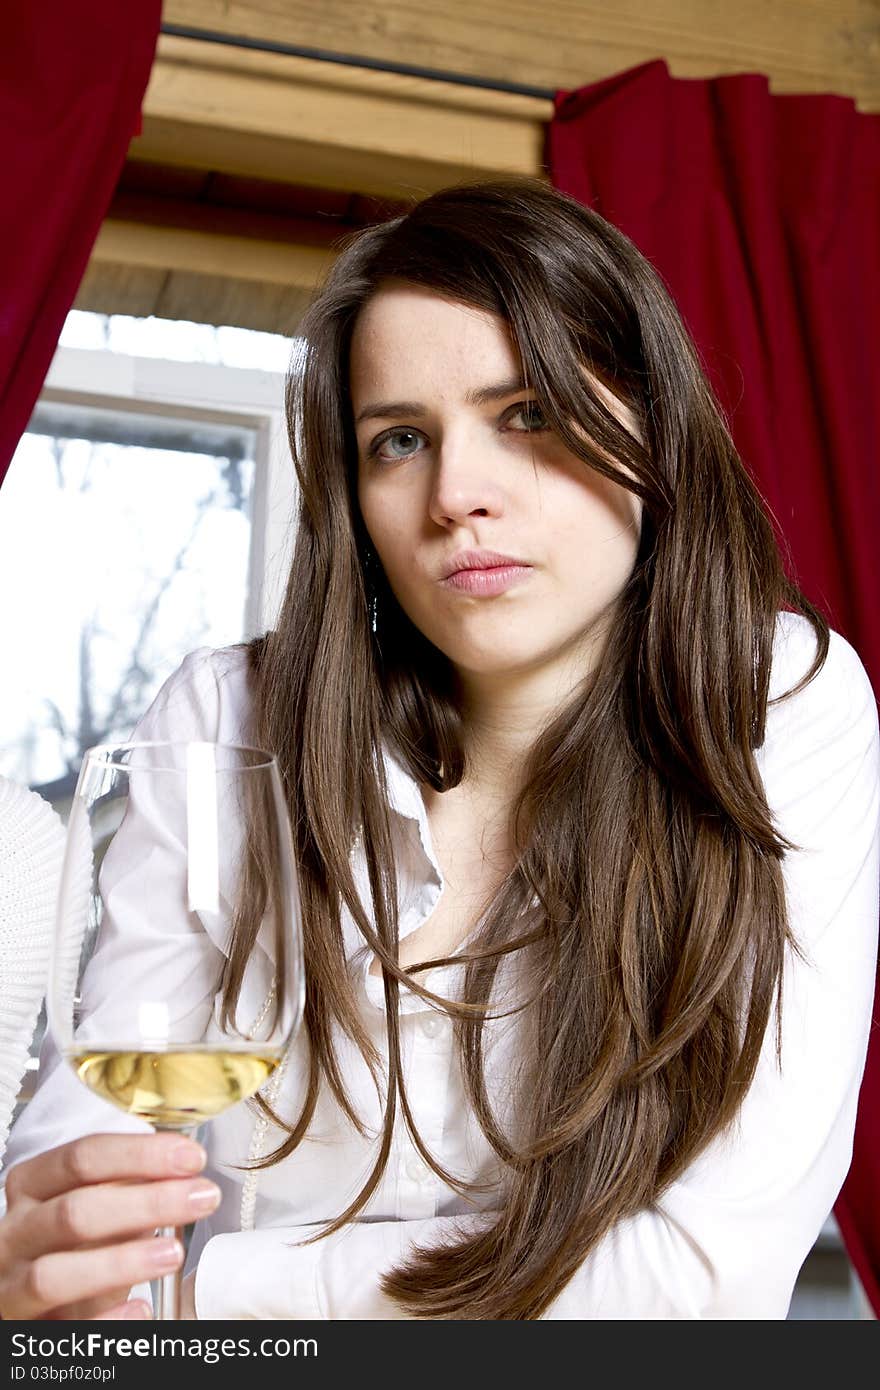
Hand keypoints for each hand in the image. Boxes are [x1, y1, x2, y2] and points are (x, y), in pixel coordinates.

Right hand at [0, 1132, 219, 1319]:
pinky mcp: (26, 1330)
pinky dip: (104, 1322)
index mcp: (32, 1186)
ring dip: (120, 1262)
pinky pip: (61, 1332)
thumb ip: (128, 1185)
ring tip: (174, 1252)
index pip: (82, 1158)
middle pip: (74, 1212)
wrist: (34, 1295)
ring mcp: (12, 1286)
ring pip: (53, 1275)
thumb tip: (184, 1170)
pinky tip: (142, 1309)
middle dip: (146, 1203)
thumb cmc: (71, 1240)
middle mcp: (16, 1233)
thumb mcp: (94, 1201)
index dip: (140, 1155)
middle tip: (202, 1197)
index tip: (191, 1158)